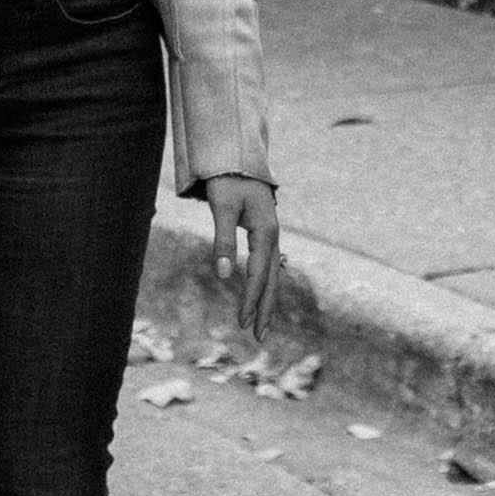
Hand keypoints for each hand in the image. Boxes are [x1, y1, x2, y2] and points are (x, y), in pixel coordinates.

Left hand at [201, 167, 281, 348]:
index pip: (258, 274)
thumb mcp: (221, 208)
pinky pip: (267, 266)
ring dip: (266, 300)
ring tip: (260, 325)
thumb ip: (223, 241)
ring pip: (271, 274)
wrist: (237, 158)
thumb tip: (223, 275)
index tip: (242, 322)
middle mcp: (273, 236)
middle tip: (259, 337)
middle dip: (265, 308)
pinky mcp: (264, 234)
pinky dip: (264, 285)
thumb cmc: (228, 181)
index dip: (250, 299)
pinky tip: (259, 296)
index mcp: (266, 232)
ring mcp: (270, 235)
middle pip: (272, 279)